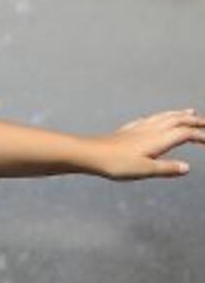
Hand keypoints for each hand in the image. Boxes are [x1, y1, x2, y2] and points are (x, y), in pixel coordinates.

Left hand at [90, 108, 204, 180]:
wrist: (89, 153)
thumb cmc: (115, 163)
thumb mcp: (144, 170)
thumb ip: (166, 168)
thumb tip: (187, 167)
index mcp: (158, 139)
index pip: (186, 134)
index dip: (202, 136)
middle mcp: (150, 130)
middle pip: (177, 121)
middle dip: (195, 121)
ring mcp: (138, 128)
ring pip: (164, 117)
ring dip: (180, 115)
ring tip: (190, 112)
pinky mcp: (128, 130)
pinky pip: (150, 119)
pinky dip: (161, 116)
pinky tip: (156, 119)